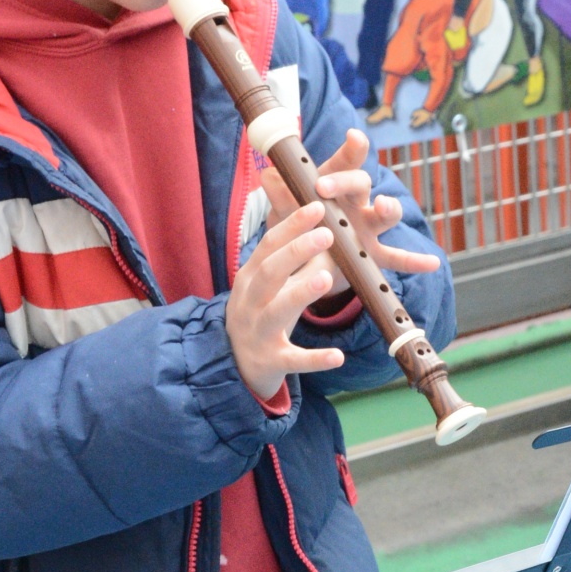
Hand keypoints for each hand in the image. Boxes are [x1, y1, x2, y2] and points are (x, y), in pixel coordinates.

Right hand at [225, 198, 346, 402]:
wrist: (232, 365)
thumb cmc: (259, 314)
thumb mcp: (269, 285)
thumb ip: (291, 259)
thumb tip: (323, 225)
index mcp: (250, 278)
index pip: (269, 245)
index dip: (292, 225)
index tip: (317, 206)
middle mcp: (250, 302)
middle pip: (270, 272)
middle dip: (296, 251)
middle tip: (327, 234)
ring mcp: (258, 332)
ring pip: (277, 310)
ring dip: (301, 293)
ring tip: (326, 278)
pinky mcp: (271, 361)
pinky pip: (294, 360)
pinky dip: (315, 359)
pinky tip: (338, 356)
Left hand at [265, 128, 431, 304]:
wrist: (304, 257)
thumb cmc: (298, 223)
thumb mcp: (285, 211)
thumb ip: (281, 195)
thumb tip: (269, 174)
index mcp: (335, 183)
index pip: (345, 161)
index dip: (352, 148)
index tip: (353, 136)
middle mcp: (356, 201)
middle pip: (362, 183)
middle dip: (347, 181)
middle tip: (324, 187)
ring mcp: (368, 227)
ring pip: (385, 214)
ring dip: (389, 208)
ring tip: (384, 207)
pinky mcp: (372, 254)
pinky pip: (396, 257)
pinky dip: (414, 261)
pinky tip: (433, 263)